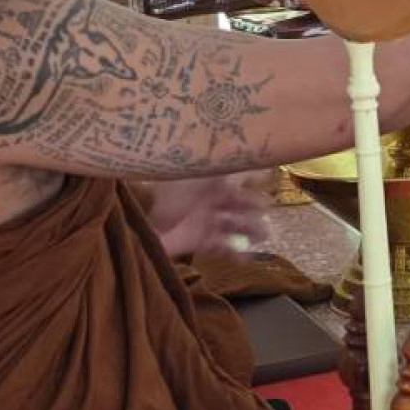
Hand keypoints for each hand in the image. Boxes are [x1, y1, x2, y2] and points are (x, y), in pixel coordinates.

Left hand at [145, 171, 273, 256]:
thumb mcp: (193, 170)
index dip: (255, 176)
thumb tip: (242, 150)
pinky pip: (224, 248)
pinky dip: (237, 253)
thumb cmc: (167, 191)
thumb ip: (217, 161)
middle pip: (243, 201)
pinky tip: (247, 258)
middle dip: (256, 205)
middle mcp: (212, 198)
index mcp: (210, 179)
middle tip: (264, 208)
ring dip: (252, 228)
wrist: (140, 222)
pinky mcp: (201, 242)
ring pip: (238, 224)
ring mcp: (207, 221)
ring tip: (263, 235)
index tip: (269, 177)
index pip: (239, 174)